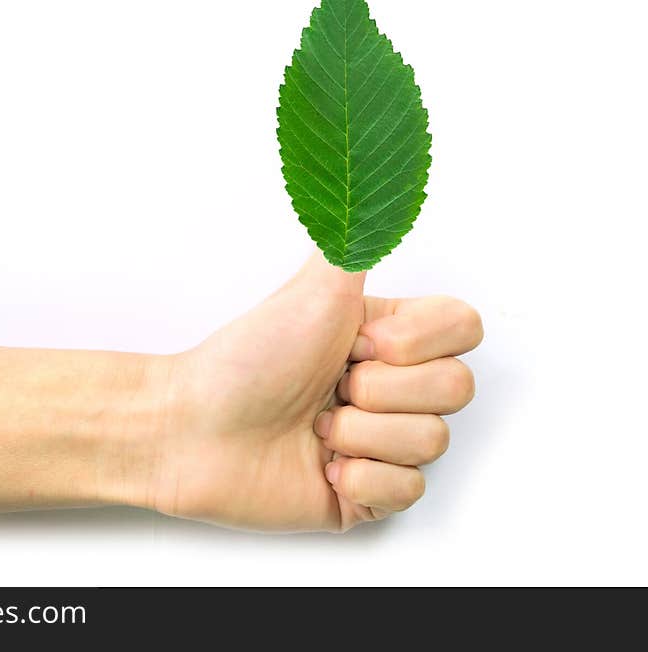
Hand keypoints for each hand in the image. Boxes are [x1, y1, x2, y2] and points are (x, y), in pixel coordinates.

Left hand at [152, 252, 482, 531]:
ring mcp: (383, 442)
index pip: (464, 329)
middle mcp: (392, 387)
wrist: (194, 431)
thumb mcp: (315, 287)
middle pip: (456, 388)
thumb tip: (375, 149)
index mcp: (388, 336)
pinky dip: (360, 481)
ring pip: (431, 442)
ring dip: (361, 435)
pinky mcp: (369, 495)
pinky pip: (409, 491)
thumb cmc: (244, 361)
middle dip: (381, 389)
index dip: (417, 340)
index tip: (358, 341)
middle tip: (329, 388)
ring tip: (315, 429)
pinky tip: (321, 468)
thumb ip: (360, 231)